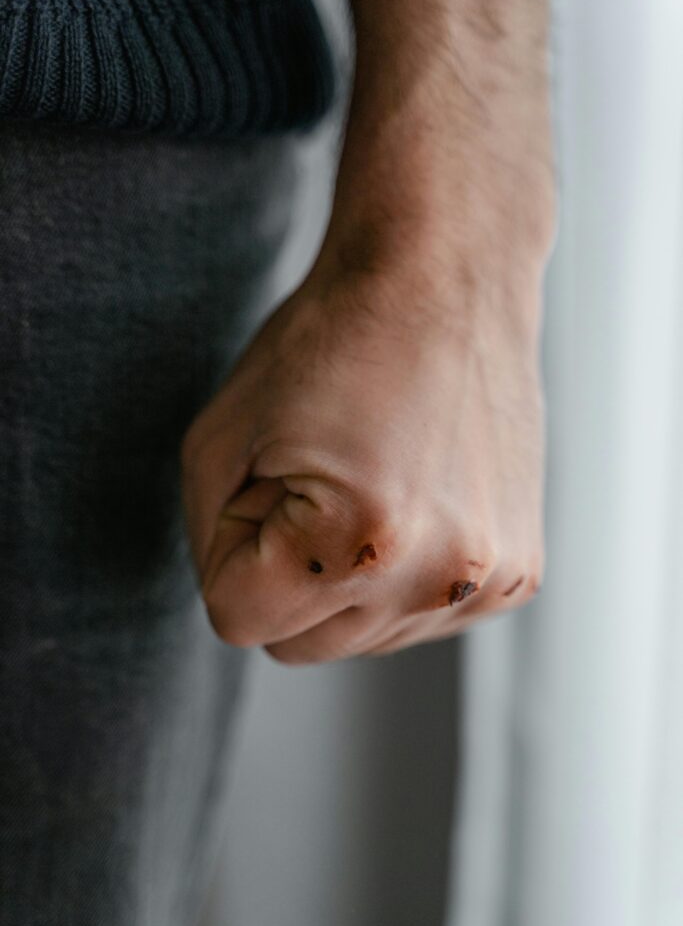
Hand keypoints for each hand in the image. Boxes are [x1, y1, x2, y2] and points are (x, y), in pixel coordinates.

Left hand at [180, 219, 547, 663]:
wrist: (446, 278)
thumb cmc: (328, 342)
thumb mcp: (217, 441)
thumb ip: (209, 546)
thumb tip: (246, 604)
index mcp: (354, 544)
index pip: (239, 620)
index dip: (234, 546)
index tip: (272, 479)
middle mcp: (435, 578)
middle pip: (300, 647)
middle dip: (286, 574)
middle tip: (319, 482)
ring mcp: (488, 581)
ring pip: (359, 639)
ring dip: (344, 579)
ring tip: (374, 483)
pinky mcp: (520, 574)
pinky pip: (417, 615)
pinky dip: (399, 573)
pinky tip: (416, 498)